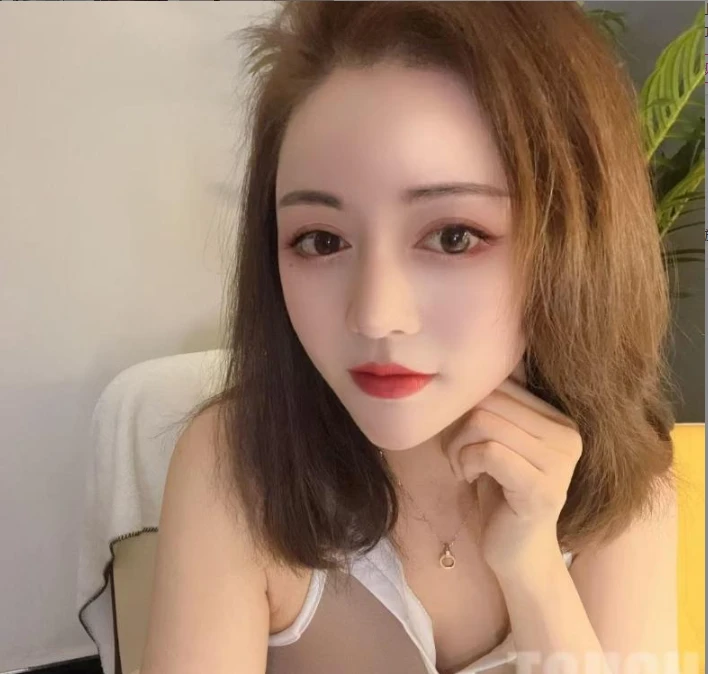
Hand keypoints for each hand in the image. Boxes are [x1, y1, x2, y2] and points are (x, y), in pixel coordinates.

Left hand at [441, 360, 581, 579]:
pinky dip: (466, 461)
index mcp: (559, 418)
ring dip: (458, 446)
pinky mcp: (543, 489)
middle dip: (460, 425)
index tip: (464, 434)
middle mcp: (568, 435)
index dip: (470, 403)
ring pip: (485, 422)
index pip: (502, 382)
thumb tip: (470, 364)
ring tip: (461, 466)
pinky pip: (489, 452)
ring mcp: (560, 463)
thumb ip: (498, 407)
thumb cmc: (501, 492)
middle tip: (456, 453)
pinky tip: (468, 478)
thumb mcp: (501, 441)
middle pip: (490, 398)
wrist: (518, 554)